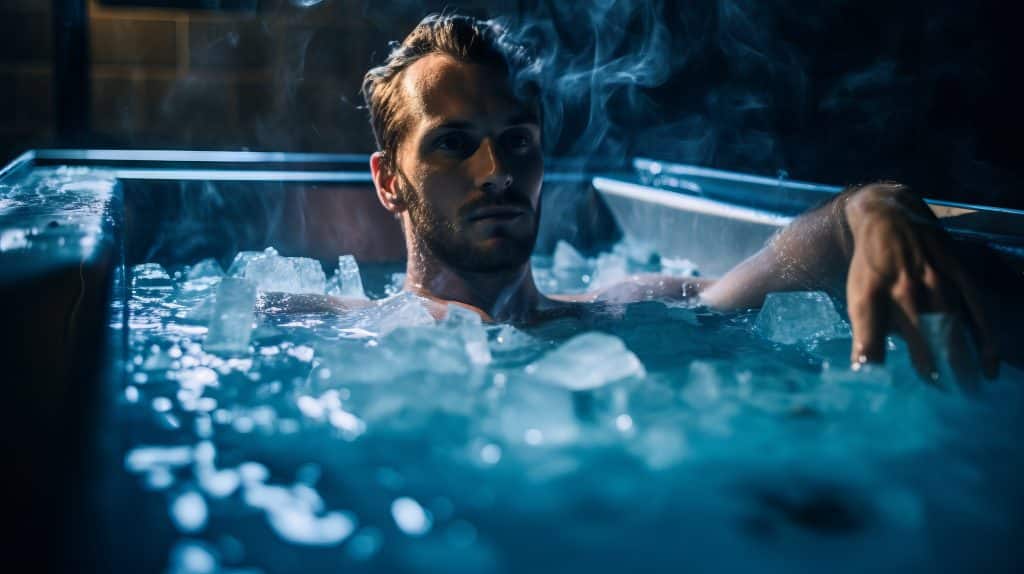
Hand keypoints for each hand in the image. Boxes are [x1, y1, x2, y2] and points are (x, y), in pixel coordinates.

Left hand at [843, 183, 998, 381]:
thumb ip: (865, 335)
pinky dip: (984, 341)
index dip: (877, 368)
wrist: (889, 216)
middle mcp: (904, 289)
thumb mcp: (856, 297)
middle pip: (921, 343)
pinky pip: (977, 311)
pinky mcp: (959, 274)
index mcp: (871, 296)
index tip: (886, 396)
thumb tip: (864, 371)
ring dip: (960, 365)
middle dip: (932, 375)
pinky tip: (988, 368)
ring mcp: (937, 280)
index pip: (871, 341)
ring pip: (951, 330)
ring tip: (966, 395)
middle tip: (942, 407)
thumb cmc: (870, 266)